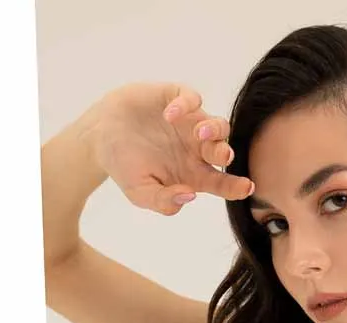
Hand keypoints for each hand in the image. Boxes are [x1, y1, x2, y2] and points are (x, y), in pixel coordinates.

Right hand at [83, 81, 253, 214]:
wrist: (99, 137)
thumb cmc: (125, 167)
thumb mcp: (140, 193)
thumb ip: (163, 200)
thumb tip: (189, 196)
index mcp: (194, 174)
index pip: (222, 182)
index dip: (236, 186)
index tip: (246, 187)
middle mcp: (196, 149)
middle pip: (222, 151)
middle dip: (225, 152)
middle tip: (222, 156)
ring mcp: (188, 123)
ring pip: (216, 123)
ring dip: (213, 128)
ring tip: (199, 133)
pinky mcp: (175, 99)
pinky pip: (190, 98)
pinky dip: (185, 104)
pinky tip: (169, 114)